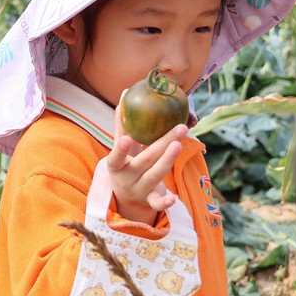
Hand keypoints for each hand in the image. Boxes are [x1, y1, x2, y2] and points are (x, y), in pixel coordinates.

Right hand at [105, 90, 186, 224]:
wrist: (125, 195)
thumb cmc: (125, 163)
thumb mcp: (120, 146)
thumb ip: (122, 123)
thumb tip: (126, 92)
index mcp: (116, 165)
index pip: (116, 157)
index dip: (121, 150)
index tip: (127, 138)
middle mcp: (126, 178)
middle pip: (145, 161)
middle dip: (162, 145)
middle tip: (179, 128)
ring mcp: (138, 190)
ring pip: (155, 176)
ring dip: (168, 161)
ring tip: (180, 143)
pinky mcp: (149, 201)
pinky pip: (157, 203)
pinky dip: (164, 202)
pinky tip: (174, 198)